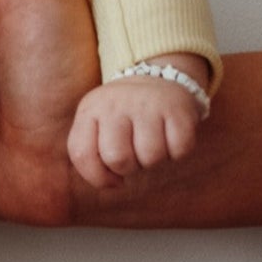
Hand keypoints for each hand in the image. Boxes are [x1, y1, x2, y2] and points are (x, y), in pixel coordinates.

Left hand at [67, 57, 206, 187]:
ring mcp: (148, 104)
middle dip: (128, 168)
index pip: (82, 154)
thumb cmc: (122, 116)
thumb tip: (112, 184)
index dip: (96, 176)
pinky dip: (177, 153)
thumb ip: (90, 154)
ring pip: (150, 157)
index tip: (110, 176)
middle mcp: (116, 104)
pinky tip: (170, 138)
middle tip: (134, 155)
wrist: (159, 77)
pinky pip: (179, 150)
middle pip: (118, 159)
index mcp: (90, 109)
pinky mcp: (178, 109)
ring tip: (151, 143)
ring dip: (153, 161)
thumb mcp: (95, 125)